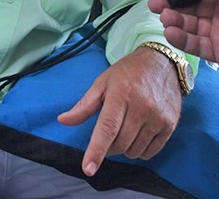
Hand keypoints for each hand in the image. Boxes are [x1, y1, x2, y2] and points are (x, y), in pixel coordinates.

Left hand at [57, 47, 180, 175]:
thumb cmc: (127, 73)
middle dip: (108, 146)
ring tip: (124, 128)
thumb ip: (84, 105)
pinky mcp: (170, 125)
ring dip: (124, 148)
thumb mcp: (102, 83)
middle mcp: (141, 107)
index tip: (88, 168)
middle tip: (107, 132)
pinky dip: (139, 150)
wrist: (160, 63)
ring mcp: (157, 117)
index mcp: (121, 94)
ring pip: (134, 151)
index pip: (107, 128)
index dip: (96, 150)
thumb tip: (63, 120)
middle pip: (119, 143)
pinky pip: (150, 152)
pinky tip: (137, 134)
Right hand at [149, 0, 218, 62]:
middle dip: (170, 5)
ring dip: (172, 22)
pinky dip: (180, 40)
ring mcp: (218, 33)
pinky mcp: (217, 52)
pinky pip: (194, 46)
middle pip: (189, 8)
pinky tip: (170, 33)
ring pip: (188, 27)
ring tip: (164, 18)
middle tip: (154, 3)